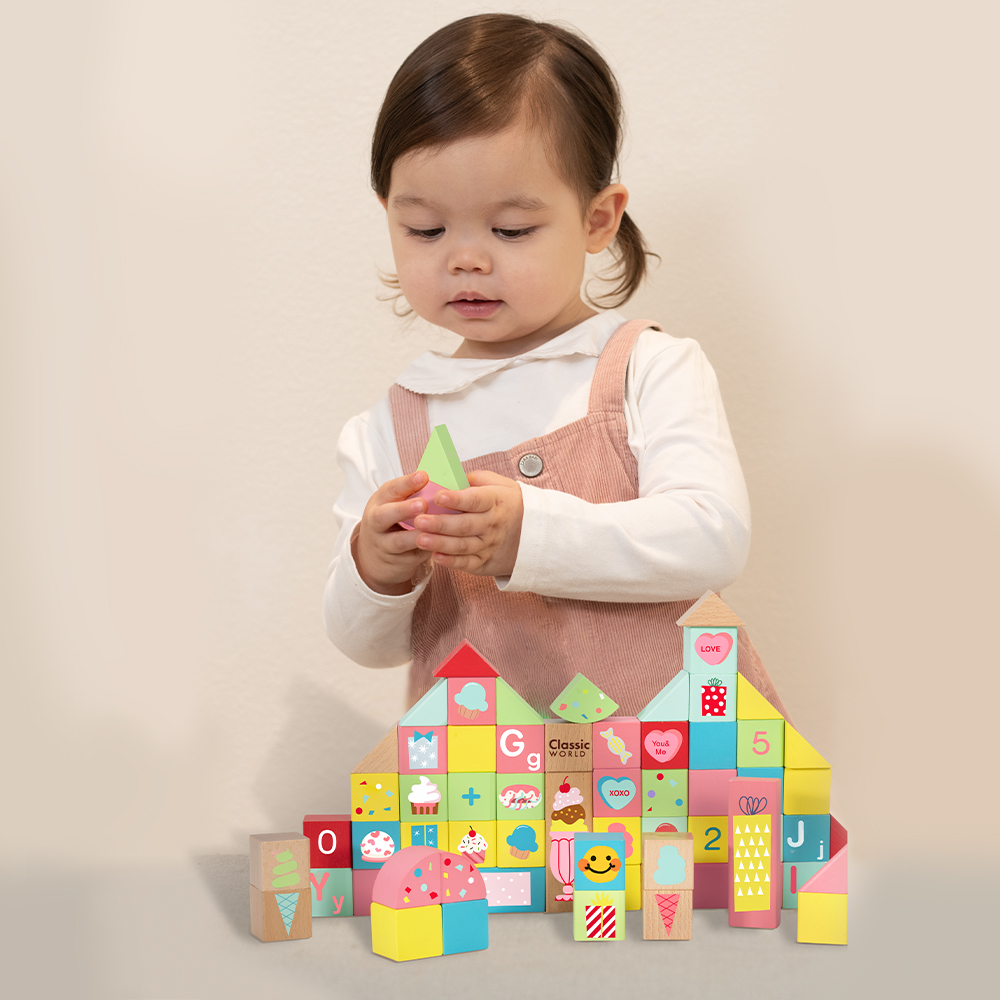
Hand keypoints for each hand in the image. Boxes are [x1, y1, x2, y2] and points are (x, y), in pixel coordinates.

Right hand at [354, 471, 433, 594]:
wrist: (374, 556)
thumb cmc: (393, 521)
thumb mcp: (394, 504)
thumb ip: (413, 493)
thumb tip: (448, 479)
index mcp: (380, 501)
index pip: (391, 489)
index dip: (406, 483)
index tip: (424, 476)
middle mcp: (377, 522)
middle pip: (384, 515)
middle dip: (404, 509)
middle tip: (423, 504)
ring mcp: (384, 544)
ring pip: (398, 541)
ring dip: (415, 535)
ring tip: (431, 529)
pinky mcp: (396, 562)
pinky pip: (412, 557)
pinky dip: (426, 551)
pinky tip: (440, 547)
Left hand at [412, 470, 522, 576]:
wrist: (535, 534)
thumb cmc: (510, 504)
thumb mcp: (500, 484)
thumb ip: (476, 479)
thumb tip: (451, 476)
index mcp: (495, 502)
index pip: (475, 500)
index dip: (457, 499)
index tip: (438, 496)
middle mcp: (492, 524)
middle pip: (465, 525)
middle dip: (440, 524)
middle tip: (419, 520)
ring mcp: (489, 545)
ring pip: (463, 546)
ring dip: (440, 543)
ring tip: (420, 539)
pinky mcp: (485, 561)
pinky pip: (467, 563)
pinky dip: (451, 562)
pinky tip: (435, 557)